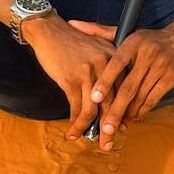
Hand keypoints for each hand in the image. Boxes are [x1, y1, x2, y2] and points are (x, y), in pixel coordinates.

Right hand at [22, 13, 127, 144]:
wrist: (49, 31)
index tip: (122, 128)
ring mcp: (88, 73)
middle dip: (110, 127)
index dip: (123, 112)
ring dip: (92, 130)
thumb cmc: (72, 42)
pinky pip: (76, 108)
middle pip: (112, 102)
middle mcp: (106, 66)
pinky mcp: (71, 79)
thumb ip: (107, 69)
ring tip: (92, 142)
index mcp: (115, 58)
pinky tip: (73, 131)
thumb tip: (109, 99)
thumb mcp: (97, 48)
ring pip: (94, 109)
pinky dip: (75, 123)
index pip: (124, 90)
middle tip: (109, 143)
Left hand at [69, 13, 173, 151]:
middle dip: (115, 110)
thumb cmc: (152, 37)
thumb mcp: (128, 32)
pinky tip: (133, 117)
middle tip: (105, 128)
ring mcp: (161, 67)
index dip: (105, 82)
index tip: (93, 98)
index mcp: (133, 43)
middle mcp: (147, 55)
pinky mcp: (171, 78)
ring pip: (140, 96)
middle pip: (128, 87)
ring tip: (116, 126)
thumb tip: (73, 23)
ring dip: (128, 113)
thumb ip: (99, 31)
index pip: (116, 64)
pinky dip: (142, 110)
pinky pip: (154, 98)